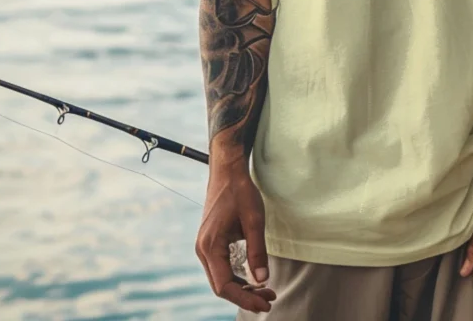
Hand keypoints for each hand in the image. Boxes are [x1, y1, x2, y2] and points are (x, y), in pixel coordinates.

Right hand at [195, 160, 276, 313]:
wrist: (227, 170)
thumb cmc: (240, 191)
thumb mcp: (254, 220)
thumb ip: (257, 251)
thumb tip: (262, 279)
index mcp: (210, 246)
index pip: (225, 285)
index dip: (245, 298)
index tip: (265, 303)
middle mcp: (203, 250)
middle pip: (221, 285)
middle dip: (245, 296)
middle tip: (270, 299)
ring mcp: (205, 246)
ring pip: (221, 278)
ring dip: (242, 287)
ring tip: (265, 290)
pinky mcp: (211, 242)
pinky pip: (221, 267)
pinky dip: (237, 277)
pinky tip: (253, 278)